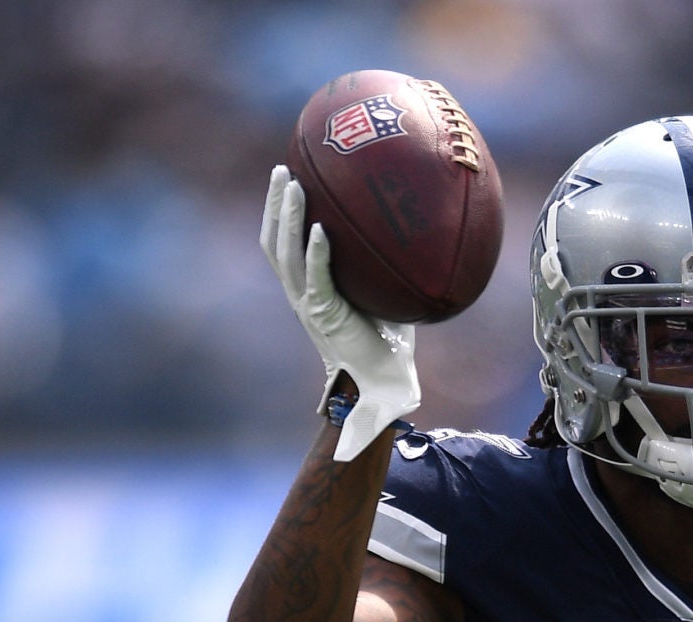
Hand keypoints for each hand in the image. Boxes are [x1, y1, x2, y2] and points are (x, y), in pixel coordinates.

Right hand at [261, 164, 418, 461]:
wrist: (382, 382)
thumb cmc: (388, 339)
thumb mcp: (383, 289)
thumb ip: (384, 259)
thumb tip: (417, 219)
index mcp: (307, 287)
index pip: (282, 244)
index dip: (279, 212)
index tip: (287, 176)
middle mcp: (300, 294)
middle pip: (274, 242)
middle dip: (275, 204)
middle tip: (282, 168)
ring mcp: (308, 305)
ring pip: (286, 256)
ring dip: (289, 219)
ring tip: (295, 186)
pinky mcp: (324, 317)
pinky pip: (316, 279)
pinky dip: (315, 253)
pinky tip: (320, 228)